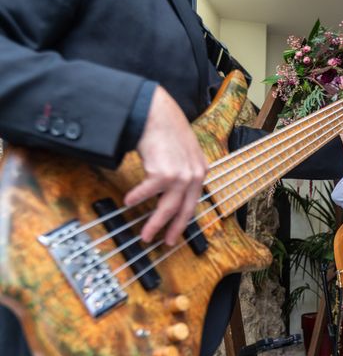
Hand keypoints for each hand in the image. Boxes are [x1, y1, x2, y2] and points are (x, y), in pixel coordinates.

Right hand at [124, 86, 207, 245]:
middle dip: (173, 229)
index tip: (176, 232)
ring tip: (145, 234)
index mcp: (201, 172)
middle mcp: (194, 176)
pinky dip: (137, 198)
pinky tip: (128, 202)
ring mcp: (180, 176)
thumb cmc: (167, 129)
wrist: (157, 113)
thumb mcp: (185, 151)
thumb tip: (175, 191)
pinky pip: (147, 192)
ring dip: (154, 223)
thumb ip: (185, 170)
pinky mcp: (163, 173)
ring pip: (167, 208)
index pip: (193, 202)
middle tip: (164, 242)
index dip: (184, 219)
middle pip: (183, 210)